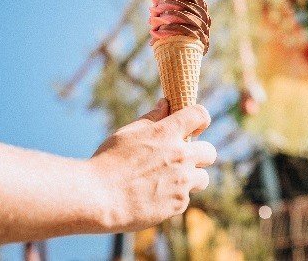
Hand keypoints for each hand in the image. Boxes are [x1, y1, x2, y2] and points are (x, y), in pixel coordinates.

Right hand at [87, 99, 215, 231]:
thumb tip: (166, 104)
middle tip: (183, 159)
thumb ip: (151, 118)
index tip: (194, 126)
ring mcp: (182, 181)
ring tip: (168, 181)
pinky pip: (186, 198)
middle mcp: (181, 155)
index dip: (199, 119)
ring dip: (191, 179)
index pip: (200, 115)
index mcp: (168, 133)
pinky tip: (154, 197)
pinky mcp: (179, 204)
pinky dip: (174, 198)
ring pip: (203, 178)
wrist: (97, 198)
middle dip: (200, 154)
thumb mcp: (127, 133)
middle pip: (210, 152)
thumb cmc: (108, 162)